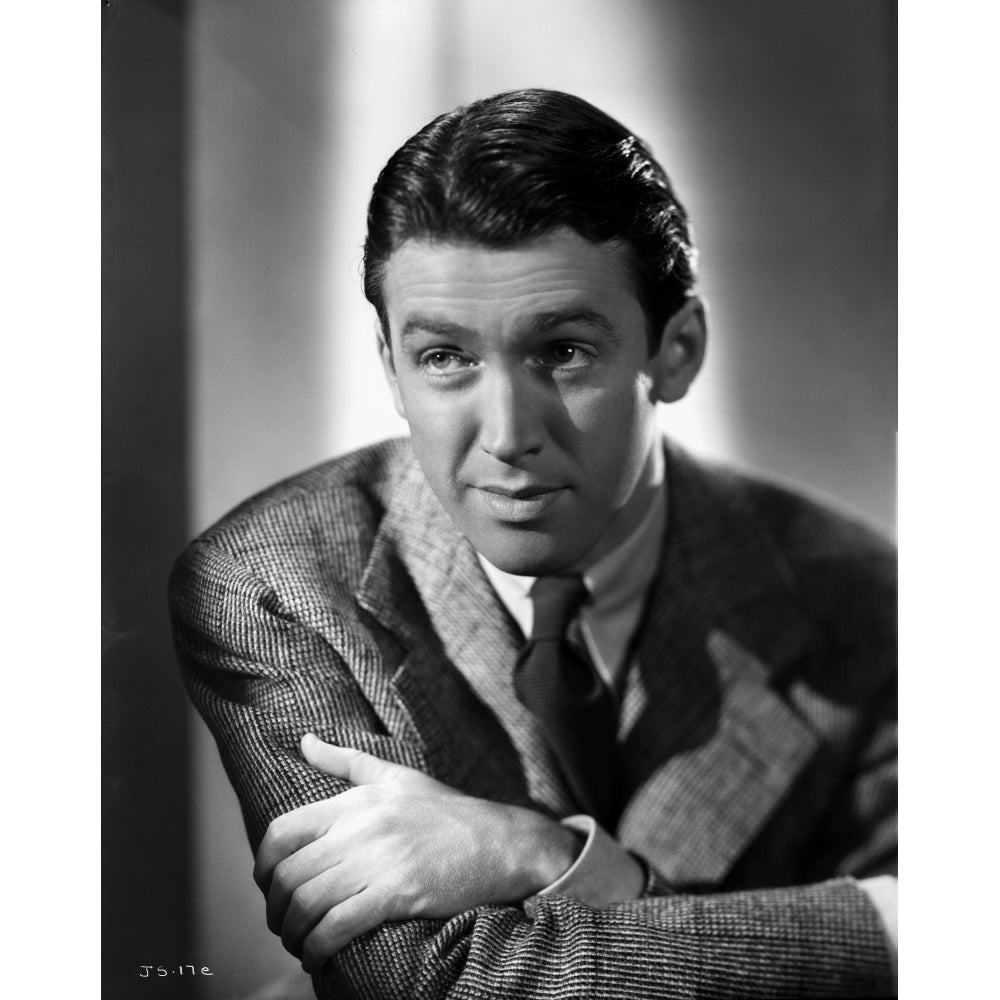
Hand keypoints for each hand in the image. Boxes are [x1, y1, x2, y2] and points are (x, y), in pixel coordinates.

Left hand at [254, 734, 579, 971]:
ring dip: (293, 933)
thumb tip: (304, 740)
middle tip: (283, 924)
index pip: (282, 831)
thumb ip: (345, 760)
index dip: (262, 867)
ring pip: (307, 903)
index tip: (268, 886)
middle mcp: (361, 827)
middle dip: (275, 909)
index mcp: (356, 800)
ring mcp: (379, 860)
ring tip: (299, 943)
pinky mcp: (398, 892)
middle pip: (289, 875)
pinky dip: (318, 946)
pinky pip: (338, 925)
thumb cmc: (446, 811)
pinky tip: (319, 956)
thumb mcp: (395, 776)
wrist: (500, 841)